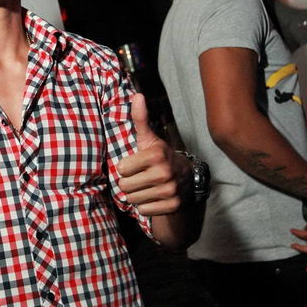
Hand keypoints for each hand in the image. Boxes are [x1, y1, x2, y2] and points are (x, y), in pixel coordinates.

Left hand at [118, 94, 184, 215]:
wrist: (185, 178)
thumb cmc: (159, 157)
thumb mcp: (148, 138)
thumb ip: (140, 119)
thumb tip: (138, 95)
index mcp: (156, 155)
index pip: (121, 169)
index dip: (125, 168)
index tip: (135, 164)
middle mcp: (165, 173)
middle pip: (124, 187)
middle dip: (129, 182)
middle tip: (140, 177)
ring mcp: (170, 191)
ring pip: (133, 200)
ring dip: (136, 195)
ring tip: (146, 186)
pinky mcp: (173, 206)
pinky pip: (143, 211)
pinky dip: (145, 206)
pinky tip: (153, 197)